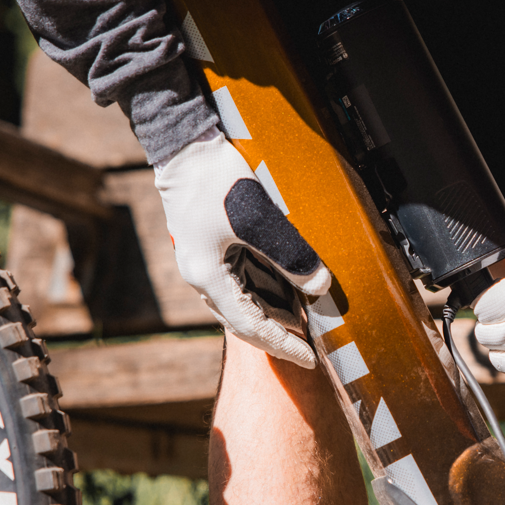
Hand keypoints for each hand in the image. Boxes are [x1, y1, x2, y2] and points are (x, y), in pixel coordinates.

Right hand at [154, 133, 330, 367]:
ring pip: (242, 303)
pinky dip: (264, 293)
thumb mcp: (260, 218)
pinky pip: (241, 282)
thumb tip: (320, 286)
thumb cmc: (217, 179)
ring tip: (305, 324)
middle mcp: (202, 277)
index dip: (282, 345)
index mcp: (208, 277)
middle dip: (278, 336)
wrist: (184, 145)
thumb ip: (290, 254)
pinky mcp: (211, 249)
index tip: (310, 359)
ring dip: (272, 315)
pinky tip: (287, 293)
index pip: (250, 326)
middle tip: (311, 348)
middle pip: (244, 320)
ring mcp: (204, 264)